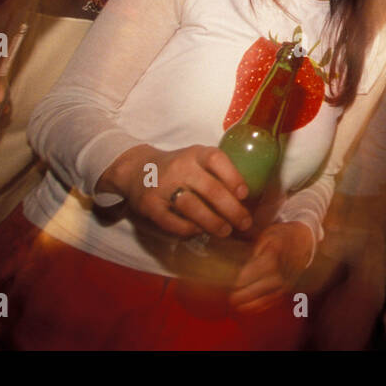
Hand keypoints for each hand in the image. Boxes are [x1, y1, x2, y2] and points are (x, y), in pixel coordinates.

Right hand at [99, 144, 251, 238]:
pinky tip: (199, 231)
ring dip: (212, 222)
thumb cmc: (179, 169)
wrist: (137, 170)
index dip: (233, 177)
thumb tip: (247, 200)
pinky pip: (172, 221)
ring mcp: (163, 186)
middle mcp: (179, 167)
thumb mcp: (197, 161)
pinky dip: (188, 229)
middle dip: (231, 209)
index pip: (217, 160)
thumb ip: (218, 174)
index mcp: (196, 154)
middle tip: (244, 223)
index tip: (245, 194)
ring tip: (225, 231)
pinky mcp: (150, 205)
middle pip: (210, 189)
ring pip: (192, 207)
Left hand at [228, 221, 314, 312]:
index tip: (234, 284)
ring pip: (271, 294)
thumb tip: (247, 264)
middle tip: (232, 298)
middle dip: (248, 293)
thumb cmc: (280, 236)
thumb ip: (258, 250)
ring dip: (254, 303)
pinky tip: (250, 308)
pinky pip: (276, 298)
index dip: (247, 278)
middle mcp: (285, 267)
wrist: (304, 239)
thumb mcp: (268, 235)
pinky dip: (262, 305)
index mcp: (277, 251)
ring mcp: (288, 278)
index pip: (261, 268)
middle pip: (266, 284)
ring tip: (238, 306)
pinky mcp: (289, 285)